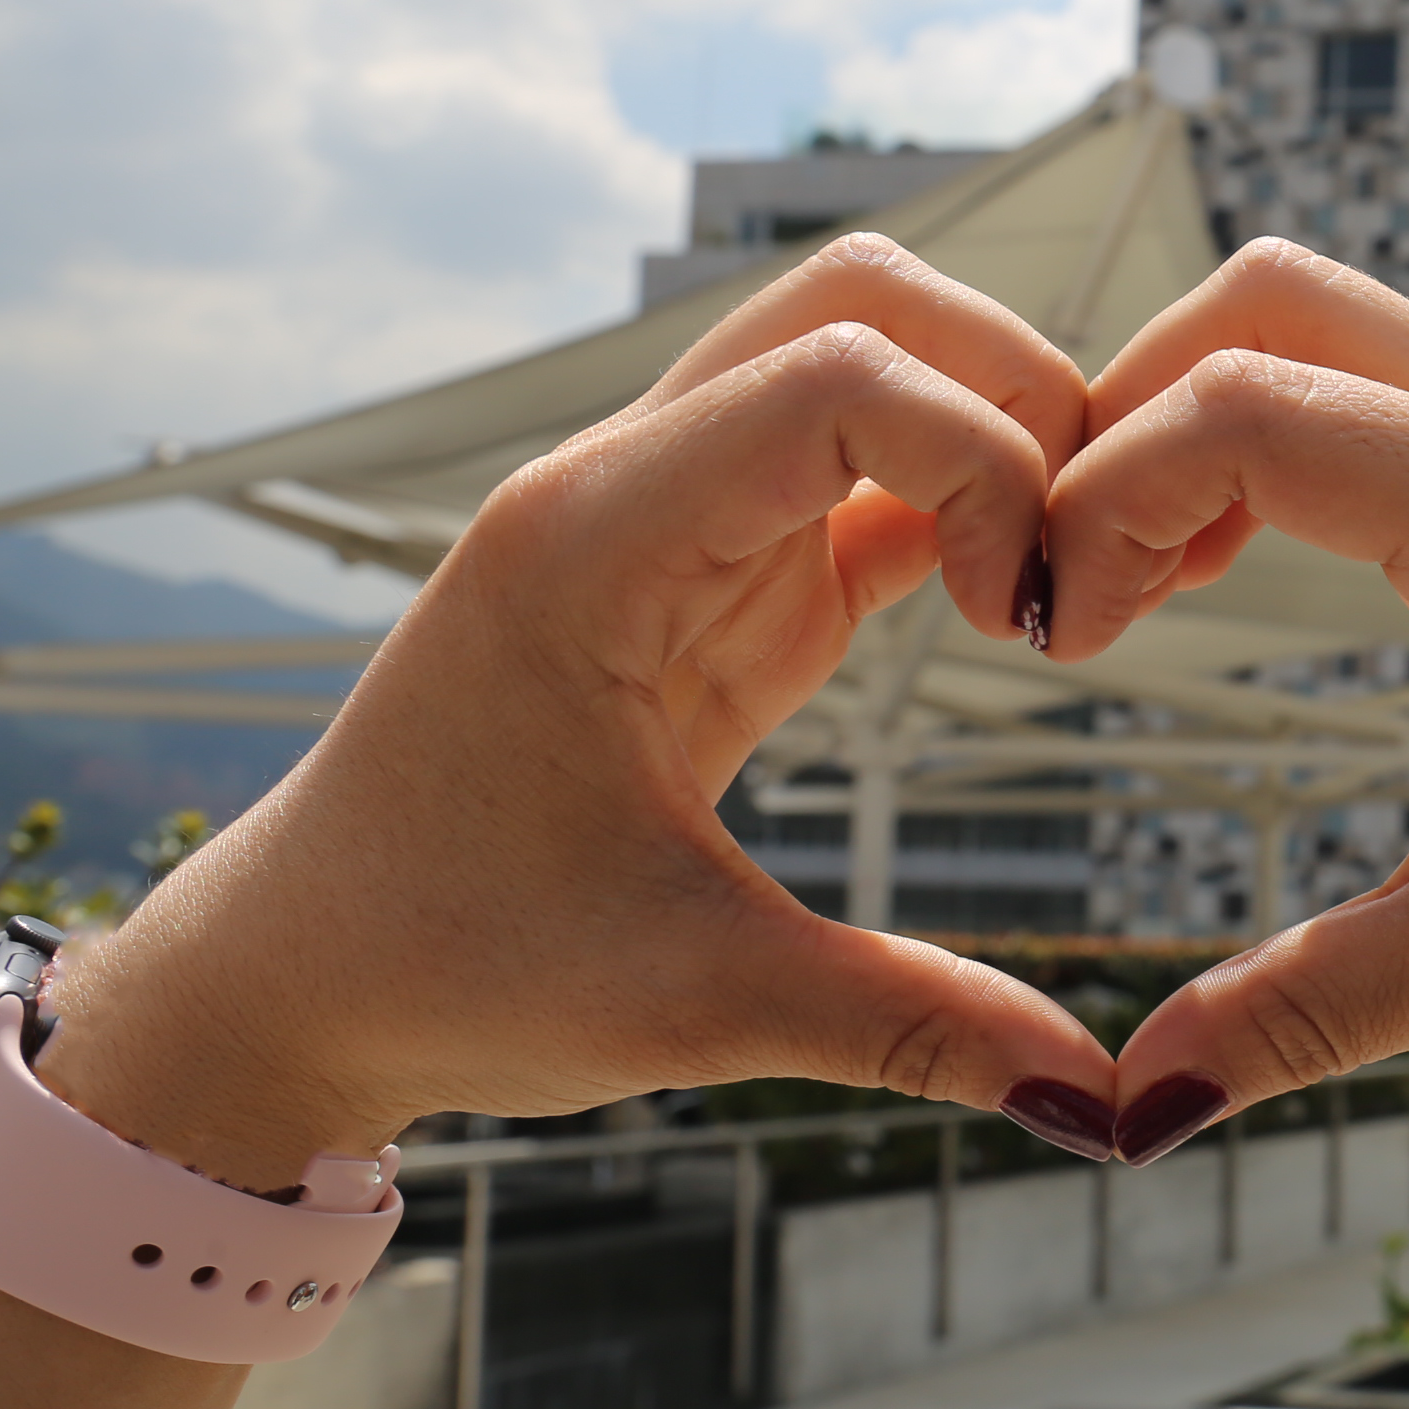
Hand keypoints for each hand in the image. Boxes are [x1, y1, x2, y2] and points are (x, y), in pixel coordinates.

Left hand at [41, 239, 1123, 1184]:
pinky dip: (964, 503)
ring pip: (871, 358)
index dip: (988, 459)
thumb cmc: (446, 964)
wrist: (302, 974)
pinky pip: (866, 470)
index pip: (840, 374)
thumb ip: (912, 1026)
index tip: (1030, 622)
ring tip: (1056, 586)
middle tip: (1078, 560)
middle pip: (865, 302)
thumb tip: (1105, 1105)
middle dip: (1019, 394)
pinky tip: (1017, 610)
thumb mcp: (695, 1004)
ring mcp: (676, 515)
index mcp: (596, 540)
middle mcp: (631, 484)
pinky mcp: (716, 573)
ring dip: (997, 437)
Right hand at [1040, 239, 1408, 1161]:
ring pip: (1325, 326)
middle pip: (1269, 302)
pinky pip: (1380, 389)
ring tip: (1139, 588)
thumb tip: (1121, 1109)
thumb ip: (1299, 1016)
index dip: (1106, 503)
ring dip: (1202, 419)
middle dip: (1130, 410)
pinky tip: (1231, 571)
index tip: (1055, 642)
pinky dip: (1276, 441)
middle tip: (1077, 581)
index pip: (1248, 411)